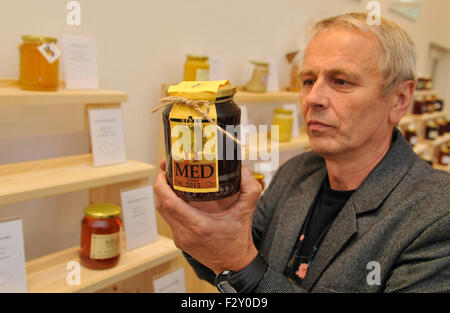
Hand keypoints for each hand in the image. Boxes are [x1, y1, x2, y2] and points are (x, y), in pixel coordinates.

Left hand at [155, 159, 261, 273]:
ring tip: (171, 180)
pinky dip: (169, 206)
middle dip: (161, 186)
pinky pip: (169, 219)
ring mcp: (180, 238)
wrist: (234, 264)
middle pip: (161, 205)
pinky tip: (178, 196)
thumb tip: (244, 169)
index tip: (163, 172)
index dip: (161, 185)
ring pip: (163, 213)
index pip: (169, 203)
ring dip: (163, 196)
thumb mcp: (246, 213)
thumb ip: (250, 189)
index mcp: (198, 225)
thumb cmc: (238, 241)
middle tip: (167, 170)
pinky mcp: (180, 240)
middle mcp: (185, 232)